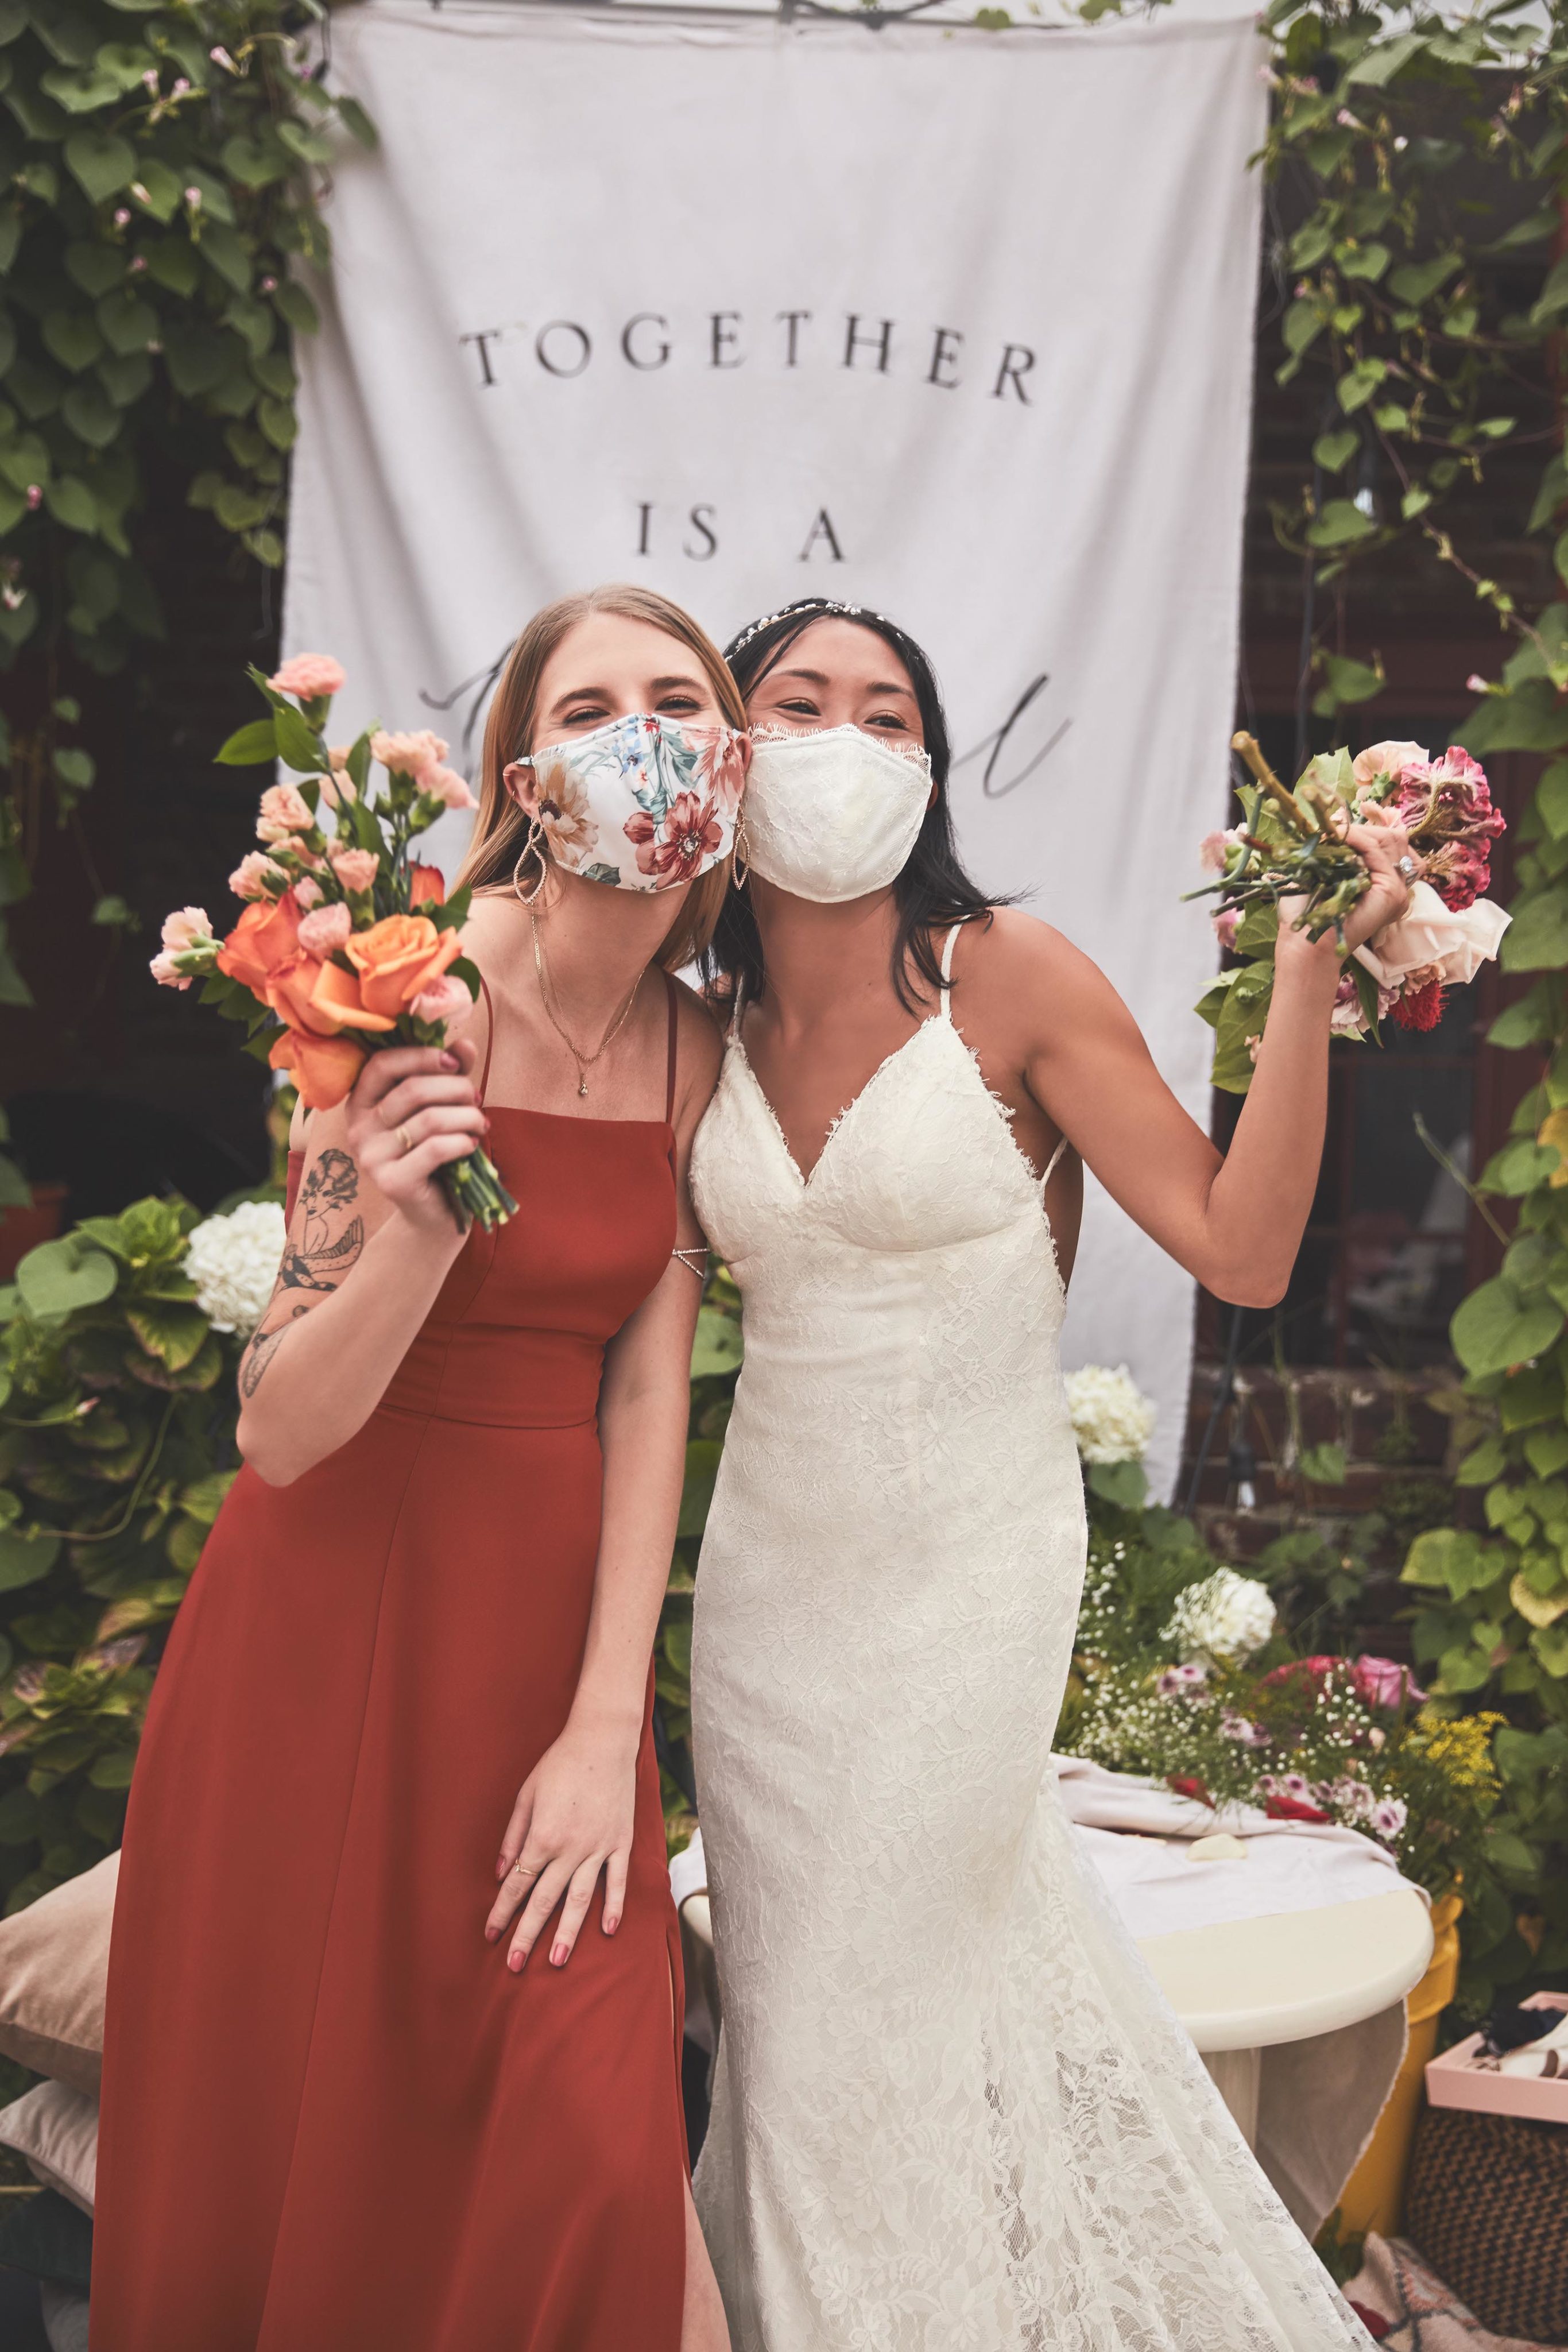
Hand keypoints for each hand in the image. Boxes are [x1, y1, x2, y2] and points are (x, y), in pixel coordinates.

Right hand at [343, 1039, 486, 1233]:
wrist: (432, 1213)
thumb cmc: (435, 1153)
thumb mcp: (441, 1106)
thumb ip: (448, 1073)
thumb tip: (464, 1043)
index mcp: (361, 1102)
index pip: (382, 1064)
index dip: (421, 1056)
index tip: (455, 1063)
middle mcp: (358, 1128)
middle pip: (411, 1090)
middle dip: (455, 1088)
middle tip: (477, 1099)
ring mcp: (371, 1157)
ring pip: (428, 1119)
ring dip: (466, 1116)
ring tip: (482, 1123)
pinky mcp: (391, 1182)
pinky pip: (435, 1149)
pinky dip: (462, 1141)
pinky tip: (472, 1144)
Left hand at [484, 1718, 637, 1970]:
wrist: (603, 1741)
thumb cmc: (560, 1764)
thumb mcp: (527, 1795)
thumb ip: (513, 1836)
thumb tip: (503, 1873)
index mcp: (543, 1836)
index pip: (519, 1884)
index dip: (502, 1910)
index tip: (490, 1934)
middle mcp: (571, 1848)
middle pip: (545, 1900)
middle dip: (528, 1934)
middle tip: (515, 1965)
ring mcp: (599, 1848)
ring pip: (580, 1899)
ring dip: (567, 1932)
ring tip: (557, 1961)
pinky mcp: (621, 1842)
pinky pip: (617, 1880)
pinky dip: (614, 1906)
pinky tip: (607, 1930)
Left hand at [1275, 820, 1413, 975]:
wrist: (1305, 941)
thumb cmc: (1308, 911)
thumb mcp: (1328, 871)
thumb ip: (1342, 849)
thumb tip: (1341, 819)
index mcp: (1386, 882)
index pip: (1392, 844)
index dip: (1368, 830)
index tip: (1339, 827)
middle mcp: (1397, 887)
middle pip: (1395, 839)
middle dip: (1365, 829)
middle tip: (1335, 830)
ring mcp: (1398, 890)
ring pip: (1390, 841)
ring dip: (1360, 832)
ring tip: (1334, 833)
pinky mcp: (1392, 891)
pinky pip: (1378, 852)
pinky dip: (1358, 838)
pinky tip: (1338, 836)